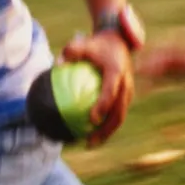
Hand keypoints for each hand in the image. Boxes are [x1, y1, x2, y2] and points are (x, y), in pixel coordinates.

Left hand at [61, 31, 133, 147]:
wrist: (120, 42)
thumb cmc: (97, 45)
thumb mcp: (84, 44)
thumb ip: (71, 51)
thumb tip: (56, 65)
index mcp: (116, 72)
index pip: (111, 92)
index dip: (103, 106)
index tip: (91, 119)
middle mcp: (126, 84)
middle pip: (119, 112)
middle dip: (106, 130)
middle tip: (88, 141)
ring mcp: (129, 91)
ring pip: (120, 116)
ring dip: (107, 132)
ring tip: (89, 143)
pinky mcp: (127, 96)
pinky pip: (118, 113)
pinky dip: (107, 125)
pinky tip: (91, 132)